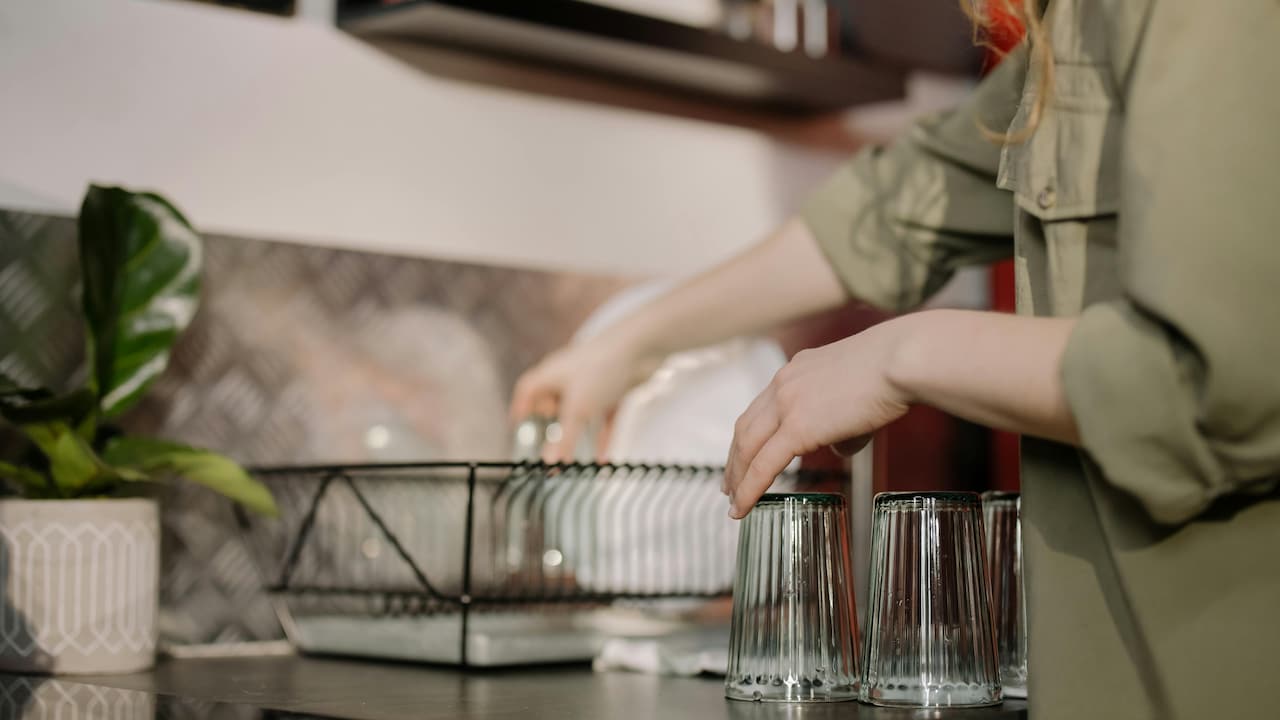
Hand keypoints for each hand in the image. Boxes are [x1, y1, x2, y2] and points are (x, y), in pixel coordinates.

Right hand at [510, 330, 660, 461]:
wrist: (642, 346)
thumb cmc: (601, 368)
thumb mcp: (578, 409)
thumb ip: (564, 438)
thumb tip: (549, 462)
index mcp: (551, 374)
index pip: (527, 389)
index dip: (521, 407)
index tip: (519, 426)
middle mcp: (569, 376)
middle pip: (554, 402)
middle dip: (552, 425)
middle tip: (550, 446)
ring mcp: (593, 382)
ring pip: (581, 413)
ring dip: (578, 435)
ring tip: (574, 460)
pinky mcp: (614, 389)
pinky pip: (604, 417)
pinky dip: (602, 437)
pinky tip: (603, 459)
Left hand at [723, 318, 913, 517]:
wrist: (901, 359)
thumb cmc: (895, 370)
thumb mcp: (858, 391)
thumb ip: (840, 420)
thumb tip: (837, 446)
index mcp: (796, 371)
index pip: (761, 407)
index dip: (749, 435)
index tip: (743, 454)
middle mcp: (784, 383)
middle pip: (745, 428)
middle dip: (734, 460)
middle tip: (728, 484)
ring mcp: (786, 403)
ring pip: (747, 447)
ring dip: (737, 477)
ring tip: (733, 502)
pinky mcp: (798, 427)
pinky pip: (764, 465)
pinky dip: (749, 489)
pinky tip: (743, 507)